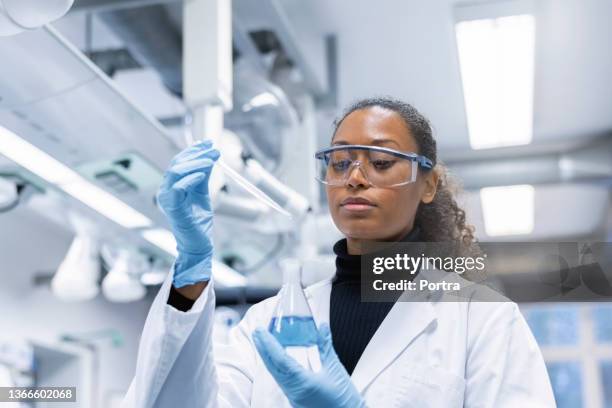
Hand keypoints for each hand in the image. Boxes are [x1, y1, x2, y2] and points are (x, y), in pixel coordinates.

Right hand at [156, 141, 219, 287]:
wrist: (199, 245)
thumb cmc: (198, 222)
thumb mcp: (202, 193)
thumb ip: (203, 176)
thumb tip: (209, 156)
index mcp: (171, 186)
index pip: (179, 161)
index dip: (193, 150)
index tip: (209, 142)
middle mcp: (166, 191)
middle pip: (177, 163)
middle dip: (197, 153)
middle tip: (214, 149)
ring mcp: (167, 200)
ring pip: (175, 172)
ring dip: (196, 162)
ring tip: (212, 159)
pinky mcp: (173, 209)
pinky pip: (178, 189)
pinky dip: (191, 178)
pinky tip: (203, 174)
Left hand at [252, 323, 365, 407]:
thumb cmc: (344, 398)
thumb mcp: (335, 369)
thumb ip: (326, 346)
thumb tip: (321, 326)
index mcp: (302, 382)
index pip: (280, 359)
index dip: (269, 343)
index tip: (261, 331)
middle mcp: (293, 391)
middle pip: (273, 367)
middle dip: (263, 348)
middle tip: (257, 332)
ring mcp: (293, 396)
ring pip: (275, 374)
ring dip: (268, 357)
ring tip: (263, 342)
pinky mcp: (296, 399)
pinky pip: (281, 380)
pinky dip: (276, 366)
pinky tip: (276, 358)